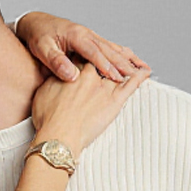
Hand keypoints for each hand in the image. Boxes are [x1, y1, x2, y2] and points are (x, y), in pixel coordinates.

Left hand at [14, 11, 148, 83]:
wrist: (35, 23)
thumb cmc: (38, 36)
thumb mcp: (43, 49)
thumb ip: (56, 62)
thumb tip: (71, 75)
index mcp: (76, 36)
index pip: (95, 53)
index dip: (106, 66)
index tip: (116, 78)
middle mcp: (86, 34)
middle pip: (109, 50)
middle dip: (124, 63)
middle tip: (137, 75)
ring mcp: (89, 36)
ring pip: (112, 48)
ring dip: (128, 58)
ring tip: (143, 68)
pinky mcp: (90, 40)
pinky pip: (109, 48)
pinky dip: (121, 55)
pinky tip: (130, 61)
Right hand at [30, 64, 149, 155]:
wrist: (58, 135)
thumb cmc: (47, 117)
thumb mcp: (44, 91)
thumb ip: (54, 79)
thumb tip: (59, 73)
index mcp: (74, 71)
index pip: (84, 58)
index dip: (88, 56)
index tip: (91, 55)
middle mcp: (91, 75)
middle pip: (103, 62)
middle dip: (108, 59)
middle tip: (114, 57)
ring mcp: (104, 88)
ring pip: (118, 71)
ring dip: (126, 65)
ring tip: (134, 62)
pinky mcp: (114, 101)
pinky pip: (131, 85)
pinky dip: (139, 77)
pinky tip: (146, 71)